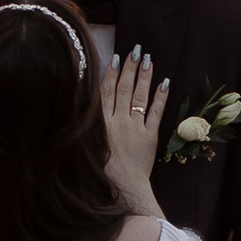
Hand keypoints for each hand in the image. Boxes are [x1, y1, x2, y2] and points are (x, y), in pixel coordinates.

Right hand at [101, 47, 168, 209]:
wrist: (122, 190)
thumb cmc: (101, 173)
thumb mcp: (87, 148)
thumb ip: (85, 128)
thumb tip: (76, 108)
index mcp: (101, 124)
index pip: (106, 92)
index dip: (111, 73)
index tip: (116, 57)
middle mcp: (118, 122)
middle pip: (124, 89)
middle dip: (130, 68)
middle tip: (136, 50)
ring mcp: (135, 128)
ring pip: (139, 97)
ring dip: (144, 77)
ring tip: (148, 59)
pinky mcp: (150, 136)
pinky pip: (156, 113)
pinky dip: (160, 97)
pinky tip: (165, 82)